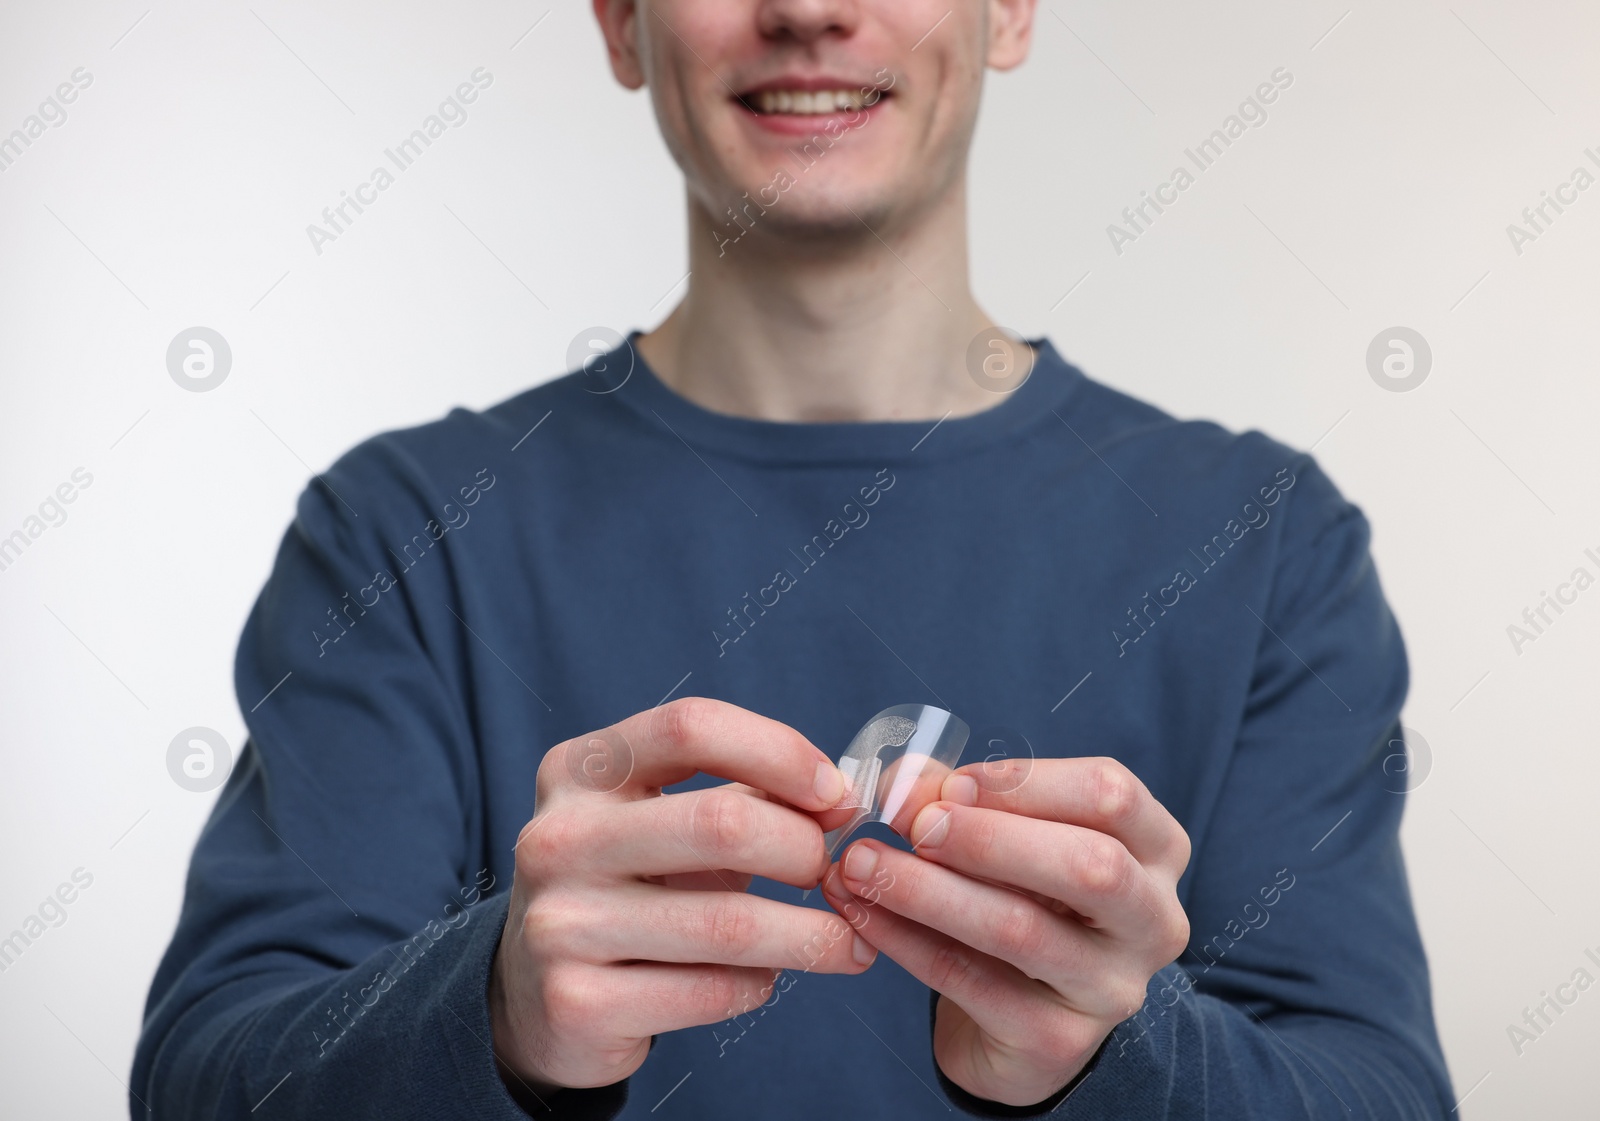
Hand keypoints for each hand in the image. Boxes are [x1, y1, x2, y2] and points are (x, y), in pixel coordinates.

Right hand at [490, 698, 874, 1098]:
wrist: (537, 996)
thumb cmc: (630, 887)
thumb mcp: (665, 819)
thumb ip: (746, 794)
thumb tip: (839, 800)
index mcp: (582, 769)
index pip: (691, 727)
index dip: (780, 751)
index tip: (836, 795)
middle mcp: (559, 837)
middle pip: (722, 822)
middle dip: (803, 850)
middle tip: (835, 876)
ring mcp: (560, 922)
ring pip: (728, 923)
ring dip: (809, 935)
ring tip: (843, 941)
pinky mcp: (578, 1003)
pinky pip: (710, 991)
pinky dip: (758, 986)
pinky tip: (763, 978)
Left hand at [819, 756, 1190, 1106]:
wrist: (1022, 1022)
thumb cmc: (1022, 900)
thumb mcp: (1007, 839)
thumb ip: (960, 800)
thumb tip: (903, 783)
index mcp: (1154, 850)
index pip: (1111, 795)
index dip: (1024, 782)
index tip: (950, 784)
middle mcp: (1152, 920)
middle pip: (1089, 865)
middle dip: (988, 837)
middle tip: (912, 825)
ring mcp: (1111, 987)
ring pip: (1020, 928)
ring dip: (927, 889)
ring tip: (859, 863)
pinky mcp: (1056, 1040)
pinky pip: (968, 980)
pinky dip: (904, 939)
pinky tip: (861, 912)